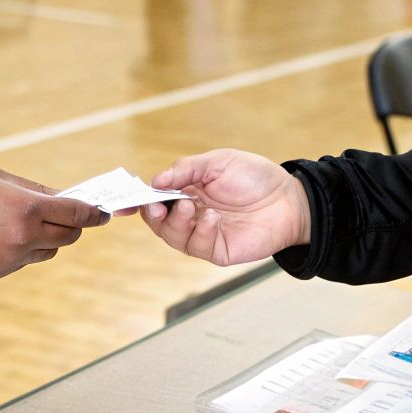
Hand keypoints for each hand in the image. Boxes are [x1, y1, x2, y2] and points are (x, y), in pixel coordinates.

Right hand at [0, 166, 108, 280]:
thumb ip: (33, 189)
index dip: (94, 214)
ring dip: (47, 239)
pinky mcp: (0, 273)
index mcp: (27, 208)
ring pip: (48, 251)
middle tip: (72, 217)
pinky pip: (24, 260)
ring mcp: (12, 259)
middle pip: (69, 237)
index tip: (102, 213)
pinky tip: (1, 236)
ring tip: (26, 223)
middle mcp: (24, 237)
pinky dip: (23, 249)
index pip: (78, 214)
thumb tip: (62, 197)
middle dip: (74, 226)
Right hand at [132, 149, 310, 265]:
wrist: (289, 199)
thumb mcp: (217, 162)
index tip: (122, 200)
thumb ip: (185, 169)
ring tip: (191, 207)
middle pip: (157, 222)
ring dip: (176, 223)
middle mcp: (190, 215)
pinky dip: (199, 232)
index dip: (136, 200)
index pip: (154, 198)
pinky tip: (211, 219)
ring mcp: (203, 234)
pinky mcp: (218, 250)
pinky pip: (197, 246)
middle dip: (152, 214)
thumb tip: (155, 181)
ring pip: (173, 237)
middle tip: (158, 205)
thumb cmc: (255, 177)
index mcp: (186, 191)